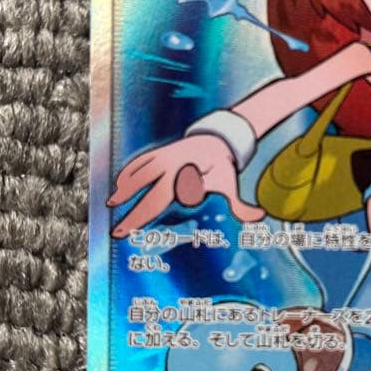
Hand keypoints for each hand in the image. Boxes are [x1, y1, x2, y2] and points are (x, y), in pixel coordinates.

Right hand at [107, 134, 264, 237]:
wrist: (217, 139)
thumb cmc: (221, 168)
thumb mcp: (230, 185)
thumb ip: (241, 206)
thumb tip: (260, 216)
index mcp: (183, 173)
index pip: (159, 200)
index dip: (143, 215)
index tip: (131, 229)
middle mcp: (169, 163)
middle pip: (145, 189)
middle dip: (131, 211)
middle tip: (117, 231)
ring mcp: (162, 155)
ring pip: (137, 172)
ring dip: (124, 188)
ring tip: (111, 205)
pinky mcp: (158, 151)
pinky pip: (139, 162)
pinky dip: (128, 173)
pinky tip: (118, 185)